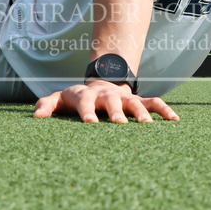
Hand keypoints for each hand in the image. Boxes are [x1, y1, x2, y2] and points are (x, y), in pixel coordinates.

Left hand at [33, 82, 179, 122]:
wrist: (100, 83)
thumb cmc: (76, 98)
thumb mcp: (60, 99)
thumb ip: (47, 104)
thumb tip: (35, 116)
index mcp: (86, 95)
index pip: (84, 102)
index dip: (86, 111)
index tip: (89, 124)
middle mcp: (107, 94)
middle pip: (112, 101)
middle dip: (116, 112)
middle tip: (120, 124)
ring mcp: (124, 97)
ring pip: (135, 102)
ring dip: (141, 112)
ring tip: (148, 126)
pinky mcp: (139, 101)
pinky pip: (154, 103)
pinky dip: (164, 110)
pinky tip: (175, 121)